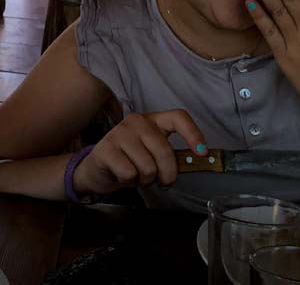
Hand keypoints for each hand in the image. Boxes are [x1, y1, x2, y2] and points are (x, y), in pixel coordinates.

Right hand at [72, 110, 206, 195]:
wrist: (97, 169)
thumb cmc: (130, 162)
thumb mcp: (153, 155)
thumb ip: (171, 156)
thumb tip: (199, 159)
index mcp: (152, 121)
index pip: (178, 117)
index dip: (193, 134)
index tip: (202, 153)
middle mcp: (136, 122)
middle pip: (165, 152)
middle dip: (166, 175)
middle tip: (157, 180)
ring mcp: (119, 133)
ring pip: (148, 167)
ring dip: (144, 180)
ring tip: (134, 174)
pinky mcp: (105, 148)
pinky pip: (130, 174)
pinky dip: (128, 182)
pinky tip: (120, 174)